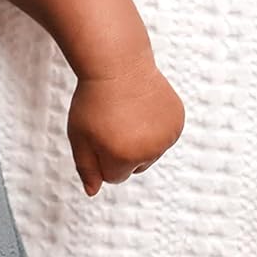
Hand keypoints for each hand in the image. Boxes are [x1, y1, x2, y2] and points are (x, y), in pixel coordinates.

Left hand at [66, 57, 184, 195]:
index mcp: (122, 157)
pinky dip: (155, 128)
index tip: (97, 134)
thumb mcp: (78, 135)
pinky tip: (142, 108)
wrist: (118, 64)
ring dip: (140, 140)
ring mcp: (166, 137)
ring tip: (127, 114)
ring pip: (150, 153)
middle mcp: (149, 151)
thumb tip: (92, 192)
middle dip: (122, 151)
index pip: (112, 176)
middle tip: (112, 121)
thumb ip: (86, 167)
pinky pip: (164, 138)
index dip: (100, 156)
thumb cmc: (93, 99)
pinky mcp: (177, 123)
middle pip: (134, 167)